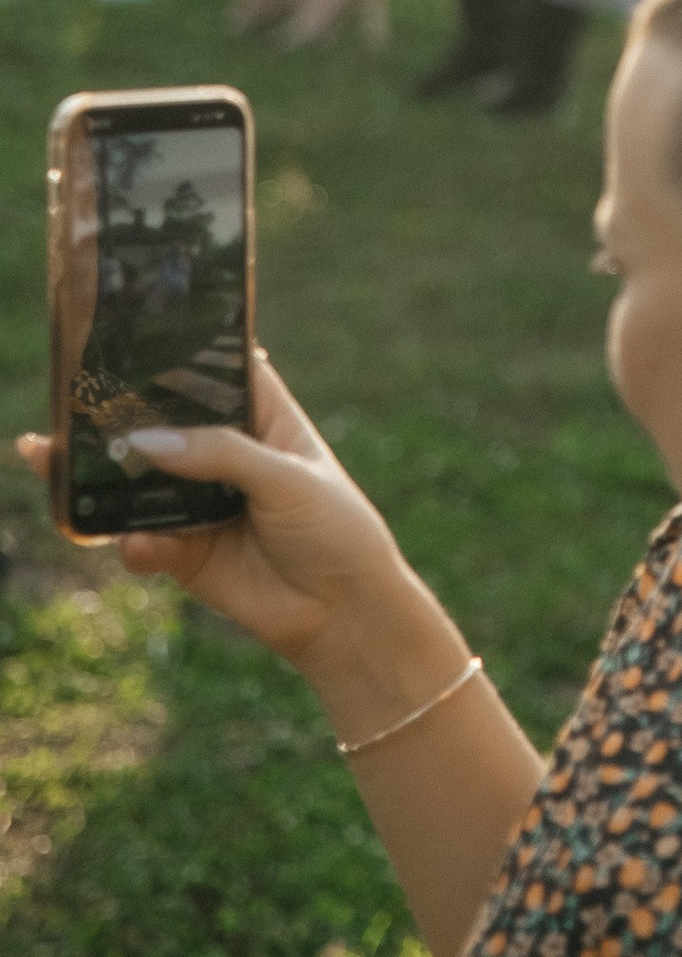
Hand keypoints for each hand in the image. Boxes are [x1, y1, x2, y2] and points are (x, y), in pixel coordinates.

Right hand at [15, 350, 415, 673]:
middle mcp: (225, 456)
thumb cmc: (335, 528)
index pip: (216, 373)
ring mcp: (201, 505)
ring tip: (64, 468)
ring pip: (143, 485)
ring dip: (107, 481)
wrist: (343, 613)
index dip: (178, 357)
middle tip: (76, 413)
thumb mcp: (287, 477)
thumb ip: (221, 455)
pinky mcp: (186, 554)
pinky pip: (146, 542)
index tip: (130, 343)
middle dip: (123, 422)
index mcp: (263, 418)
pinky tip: (136, 543)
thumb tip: (147, 439)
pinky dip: (134, 542)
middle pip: (165, 429)